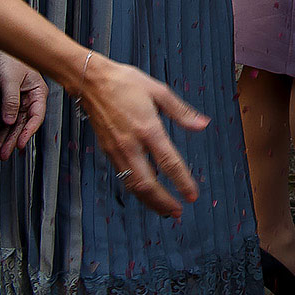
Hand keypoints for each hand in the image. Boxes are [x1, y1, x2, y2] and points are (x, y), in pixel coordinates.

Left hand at [0, 51, 46, 159]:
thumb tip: (11, 121)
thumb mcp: (9, 79)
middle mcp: (30, 99)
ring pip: (13, 126)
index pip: (36, 116)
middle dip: (12, 140)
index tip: (19, 144)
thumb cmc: (8, 56)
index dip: (28, 131)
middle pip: (23, 125)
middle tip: (4, 154)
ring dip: (5, 140)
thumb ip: (11, 101)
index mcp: (38, 92)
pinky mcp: (7, 103)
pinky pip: (4, 121)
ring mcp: (18, 102)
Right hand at [75, 54, 210, 217]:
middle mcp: (130, 144)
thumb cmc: (126, 83)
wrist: (91, 82)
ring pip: (132, 184)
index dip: (182, 182)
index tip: (192, 196)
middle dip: (162, 202)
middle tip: (178, 212)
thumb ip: (181, 112)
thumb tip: (203, 125)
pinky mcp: (107, 151)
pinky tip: (146, 191)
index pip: (168, 163)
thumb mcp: (159, 91)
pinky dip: (136, 188)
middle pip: (147, 183)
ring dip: (149, 200)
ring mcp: (116, 150)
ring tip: (164, 209)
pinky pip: (123, 176)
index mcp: (147, 129)